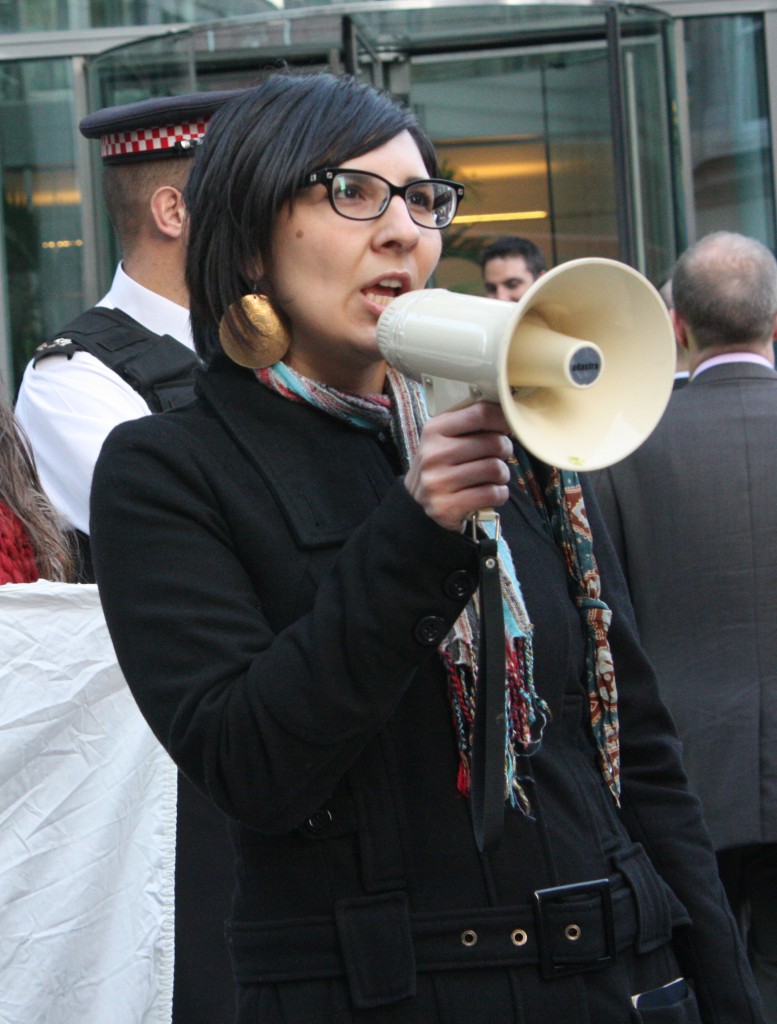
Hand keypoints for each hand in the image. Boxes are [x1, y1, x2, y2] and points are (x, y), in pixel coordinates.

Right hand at [404, 401, 513, 530]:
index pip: (479, 414)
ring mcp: (438, 482)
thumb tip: (507, 413)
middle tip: (500, 455)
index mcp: (434, 430)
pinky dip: (500, 493)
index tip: (509, 426)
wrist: (414, 501)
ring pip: (495, 469)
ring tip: (494, 476)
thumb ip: (469, 423)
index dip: (502, 419)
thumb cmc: (440, 464)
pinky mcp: (447, 506)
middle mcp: (433, 455)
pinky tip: (491, 492)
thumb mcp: (444, 437)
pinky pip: (492, 493)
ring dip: (503, 474)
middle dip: (505, 450)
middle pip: (493, 443)